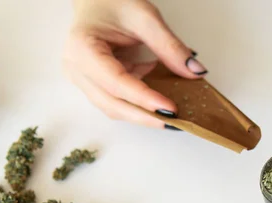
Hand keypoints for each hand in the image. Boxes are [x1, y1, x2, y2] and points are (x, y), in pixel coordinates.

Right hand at [64, 0, 207, 127]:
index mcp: (82, 48)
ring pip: (113, 108)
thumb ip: (170, 46)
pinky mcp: (93, 85)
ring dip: (142, 113)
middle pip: (112, 103)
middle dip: (144, 116)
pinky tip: (158, 97)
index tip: (169, 108)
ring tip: (169, 115)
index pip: (116, 82)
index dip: (143, 98)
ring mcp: (82, 80)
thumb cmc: (113, 2)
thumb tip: (195, 71)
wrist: (96, 0)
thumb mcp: (145, 17)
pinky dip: (139, 103)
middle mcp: (77, 69)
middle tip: (174, 122)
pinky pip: (117, 101)